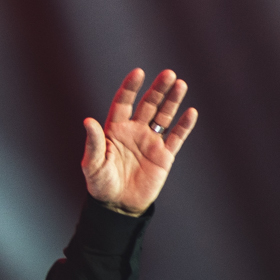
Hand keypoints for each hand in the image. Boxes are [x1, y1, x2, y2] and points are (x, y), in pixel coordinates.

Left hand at [82, 68, 196, 215]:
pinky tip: (191, 112)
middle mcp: (134, 131)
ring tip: (180, 84)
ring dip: (172, 101)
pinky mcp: (164, 156)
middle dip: (158, 89)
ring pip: (164, 116)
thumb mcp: (92, 164)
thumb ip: (94, 143)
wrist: (118, 206)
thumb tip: (88, 120)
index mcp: (115, 130)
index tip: (139, 73)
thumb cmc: (101, 185)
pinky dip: (184, 125)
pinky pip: (176, 137)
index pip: (124, 102)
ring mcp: (150, 142)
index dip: (131, 88)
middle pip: (148, 104)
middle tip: (169, 74)